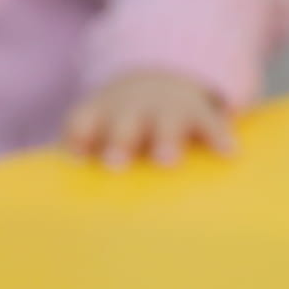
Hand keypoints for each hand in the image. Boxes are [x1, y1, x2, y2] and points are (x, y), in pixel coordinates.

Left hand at [62, 71, 236, 169]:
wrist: (157, 78)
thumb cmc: (117, 127)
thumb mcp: (95, 133)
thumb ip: (79, 158)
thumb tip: (59, 210)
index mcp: (100, 116)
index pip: (82, 123)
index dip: (78, 137)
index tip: (74, 158)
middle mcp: (131, 111)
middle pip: (123, 122)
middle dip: (119, 140)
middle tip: (115, 162)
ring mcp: (165, 109)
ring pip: (165, 122)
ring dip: (164, 139)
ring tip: (167, 161)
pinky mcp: (198, 114)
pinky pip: (210, 123)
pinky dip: (219, 137)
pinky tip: (229, 154)